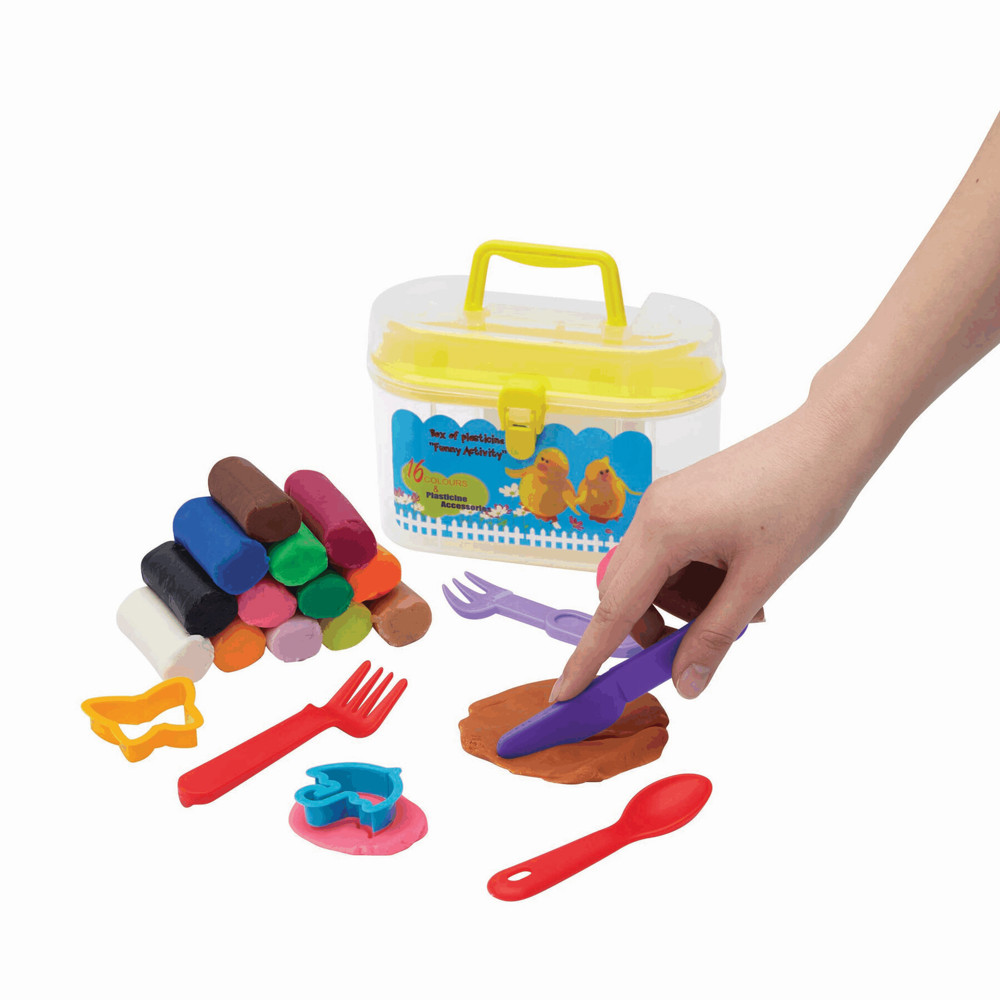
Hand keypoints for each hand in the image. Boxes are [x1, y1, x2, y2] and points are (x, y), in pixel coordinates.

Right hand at [551, 393, 871, 701]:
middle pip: (627, 593)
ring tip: (741, 606)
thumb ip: (715, 636)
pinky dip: (695, 581)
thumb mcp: (758, 580)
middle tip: (698, 648)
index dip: (589, 657)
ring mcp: (665, 505)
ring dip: (685, 605)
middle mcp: (651, 514)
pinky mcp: (682, 502)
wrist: (827, 442)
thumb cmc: (800, 500)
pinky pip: (670, 556)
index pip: (613, 608)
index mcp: (662, 530)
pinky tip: (736, 582)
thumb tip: (686, 684)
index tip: (566, 694)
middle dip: (656, 629)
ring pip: (652, 578)